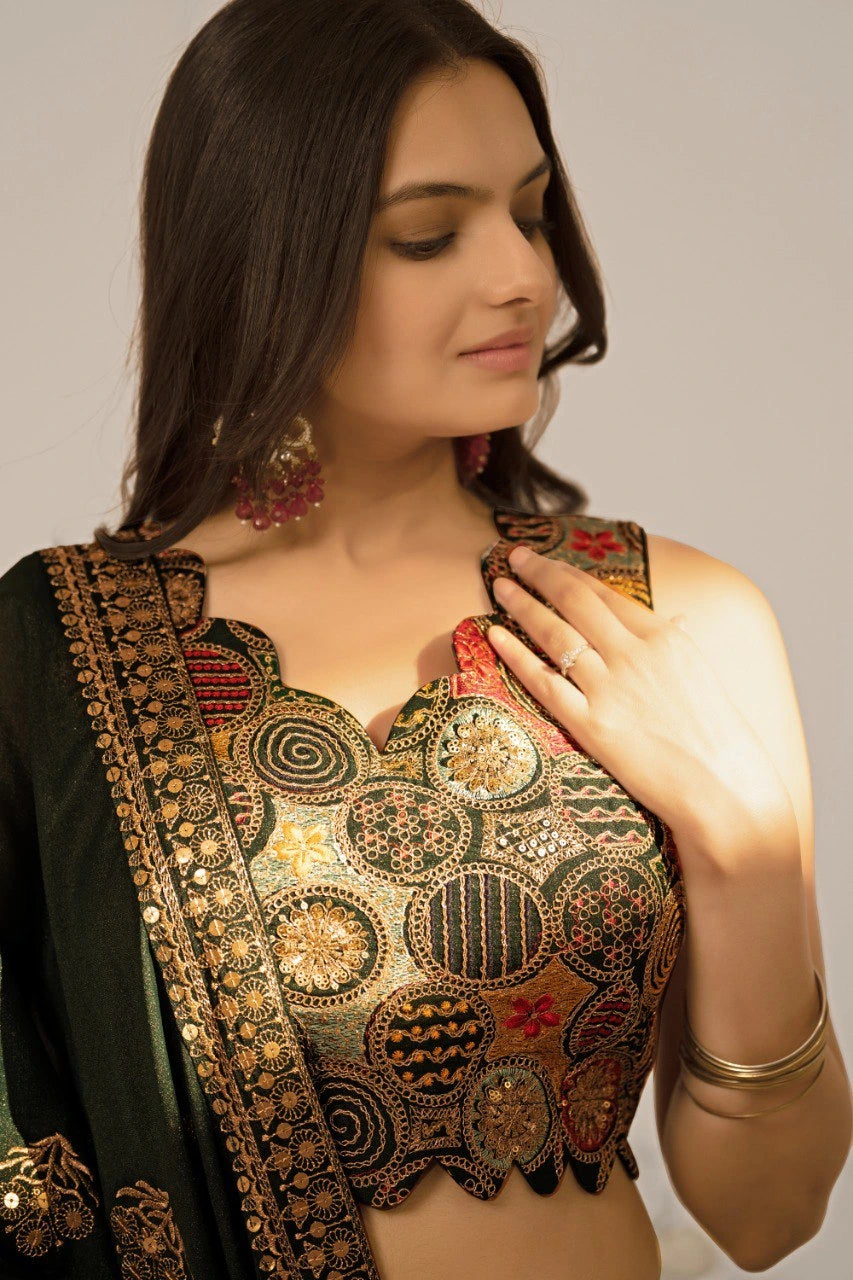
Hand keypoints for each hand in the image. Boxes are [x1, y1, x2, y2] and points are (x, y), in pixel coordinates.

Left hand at [487, 545, 796, 867]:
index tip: (545, 560)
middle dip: (539, 573)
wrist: (725, 788)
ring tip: (501, 588)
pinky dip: (517, 654)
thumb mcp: (704, 674)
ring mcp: (610, 688)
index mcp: (664, 636)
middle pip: (574, 601)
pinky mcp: (591, 725)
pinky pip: (544, 681)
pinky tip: (496, 636)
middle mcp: (633, 654)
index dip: (568, 571)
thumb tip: (674, 619)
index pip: (604, 592)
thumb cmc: (719, 736)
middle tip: (514, 557)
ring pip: (554, 634)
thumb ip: (679, 643)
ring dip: (522, 605)